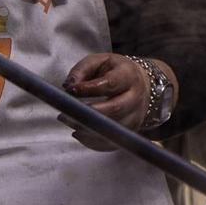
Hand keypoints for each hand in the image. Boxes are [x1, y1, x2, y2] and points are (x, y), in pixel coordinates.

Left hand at [61, 53, 175, 147]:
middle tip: (65, 114)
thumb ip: (81, 70)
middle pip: (115, 109)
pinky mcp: (131, 131)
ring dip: (87, 129)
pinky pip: (112, 142)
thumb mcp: (98, 61)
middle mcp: (136, 97)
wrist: (140, 84)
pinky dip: (93, 141)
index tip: (70, 90)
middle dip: (88, 114)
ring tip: (70, 123)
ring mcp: (136, 116)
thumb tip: (69, 86)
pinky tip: (80, 132)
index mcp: (128, 75)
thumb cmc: (114, 72)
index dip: (89, 89)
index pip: (110, 84)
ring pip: (113, 129)